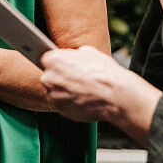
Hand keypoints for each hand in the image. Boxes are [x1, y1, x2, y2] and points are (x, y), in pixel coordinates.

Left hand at [40, 46, 160, 144]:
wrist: (115, 96)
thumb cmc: (104, 73)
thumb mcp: (89, 52)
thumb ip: (73, 54)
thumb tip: (71, 56)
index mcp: (53, 60)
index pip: (47, 59)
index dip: (59, 63)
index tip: (65, 66)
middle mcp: (48, 78)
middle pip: (49, 76)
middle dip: (60, 77)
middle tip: (77, 78)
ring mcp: (53, 96)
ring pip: (55, 91)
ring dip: (64, 91)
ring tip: (82, 89)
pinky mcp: (60, 110)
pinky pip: (61, 104)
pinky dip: (69, 102)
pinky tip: (83, 98)